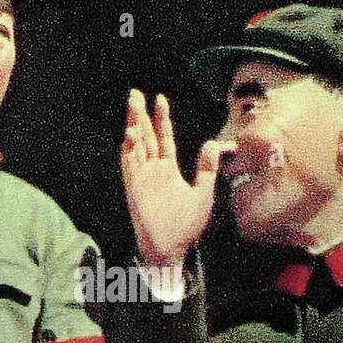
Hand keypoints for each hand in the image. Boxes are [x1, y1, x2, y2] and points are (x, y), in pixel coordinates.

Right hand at [121, 89, 232, 268]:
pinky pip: (130, 166)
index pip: (164, 139)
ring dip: (134, 126)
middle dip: (140, 115)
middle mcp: (152, 172)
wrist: (171, 249)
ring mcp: (142, 179)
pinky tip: (130, 134)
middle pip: (145, 137)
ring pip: (135, 147)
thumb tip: (212, 143)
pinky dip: (129, 150)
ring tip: (132, 105)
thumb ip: (207, 169)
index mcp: (168, 171)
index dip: (161, 119)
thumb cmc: (186, 227)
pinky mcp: (135, 190)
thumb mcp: (203, 193)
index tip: (159, 99)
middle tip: (134, 93)